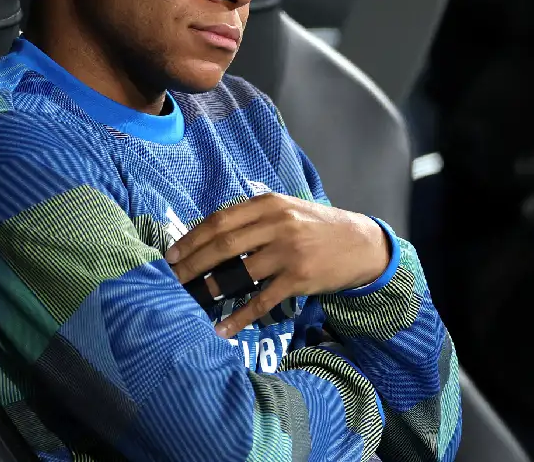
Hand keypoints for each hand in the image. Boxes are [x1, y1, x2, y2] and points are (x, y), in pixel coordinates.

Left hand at [165, 193, 390, 337]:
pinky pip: (262, 301)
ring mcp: (288, 252)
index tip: (172, 254)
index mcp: (269, 204)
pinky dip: (239, 317)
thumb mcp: (288, 210)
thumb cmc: (318, 228)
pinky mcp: (299, 278)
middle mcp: (277, 224)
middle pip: (223, 244)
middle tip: (171, 278)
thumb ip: (254, 218)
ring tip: (189, 300)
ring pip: (238, 272)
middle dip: (191, 263)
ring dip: (209, 288)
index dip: (192, 238)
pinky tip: (222, 328)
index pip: (220, 220)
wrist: (362, 244)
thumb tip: (211, 235)